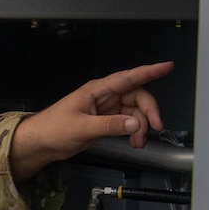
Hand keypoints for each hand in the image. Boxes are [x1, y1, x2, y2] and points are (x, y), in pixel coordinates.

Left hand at [9, 62, 171, 181]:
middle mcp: (105, 96)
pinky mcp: (106, 121)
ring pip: (135, 111)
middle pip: (138, 96)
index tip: (167, 66)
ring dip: (141, 126)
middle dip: (148, 112)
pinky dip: (134, 132)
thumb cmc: (53, 128)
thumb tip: (134, 124)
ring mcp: (106, 108)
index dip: (149, 71)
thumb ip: (109, 125)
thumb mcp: (82, 127)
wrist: (41, 142)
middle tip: (154, 128)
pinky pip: (127, 122)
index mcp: (98, 90)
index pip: (129, 77)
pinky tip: (134, 142)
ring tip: (138, 142)